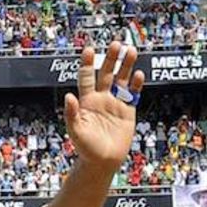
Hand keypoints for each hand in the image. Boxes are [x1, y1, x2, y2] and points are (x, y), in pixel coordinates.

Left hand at [64, 41, 145, 170]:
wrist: (102, 162)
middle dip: (110, 59)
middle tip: (116, 44)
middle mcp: (101, 99)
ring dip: (125, 66)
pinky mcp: (128, 111)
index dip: (87, 63)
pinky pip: (133, 94)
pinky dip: (136, 84)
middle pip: (106, 73)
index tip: (89, 49)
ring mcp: (115, 104)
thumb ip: (72, 114)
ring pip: (121, 79)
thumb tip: (68, 96)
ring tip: (130, 50)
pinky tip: (138, 74)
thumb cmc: (86, 149)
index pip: (86, 77)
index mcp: (86, 101)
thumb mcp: (76, 131)